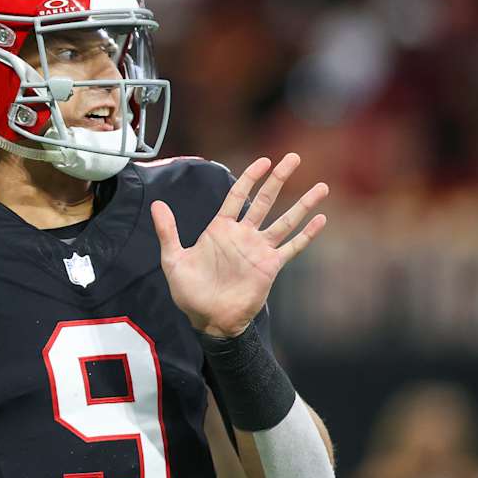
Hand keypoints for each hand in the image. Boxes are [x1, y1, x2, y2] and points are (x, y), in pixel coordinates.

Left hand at [151, 153, 328, 337]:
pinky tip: (321, 220)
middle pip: (265, 200)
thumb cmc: (189, 292)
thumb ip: (167, 232)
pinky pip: (292, 247)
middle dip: (279, 179)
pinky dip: (307, 235)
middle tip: (294, 158)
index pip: (237, 195)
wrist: (209, 320)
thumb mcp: (173, 260)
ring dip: (303, 204)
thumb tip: (156, 204)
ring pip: (285, 220)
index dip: (250, 177)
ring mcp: (259, 249)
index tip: (263, 161)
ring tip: (321, 186)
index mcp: (220, 229)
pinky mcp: (270, 266)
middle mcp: (243, 235)